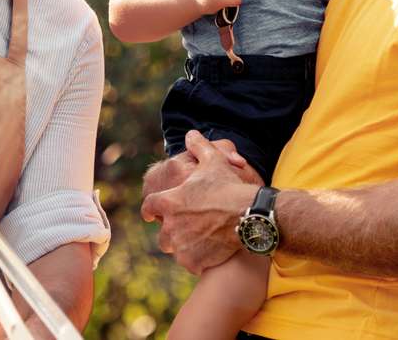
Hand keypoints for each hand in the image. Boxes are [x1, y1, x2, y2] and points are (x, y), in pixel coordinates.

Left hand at [141, 131, 259, 273]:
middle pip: (162, 234)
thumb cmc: (229, 187)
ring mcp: (181, 246)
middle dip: (171, 232)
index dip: (150, 210)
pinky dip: (198, 259)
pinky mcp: (193, 261)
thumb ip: (199, 146)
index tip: (150, 214)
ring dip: (183, 246)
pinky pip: (191, 263)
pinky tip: (210, 253)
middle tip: (184, 229)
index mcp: (169, 202)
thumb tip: (190, 134)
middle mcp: (170, 226)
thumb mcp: (214, 161)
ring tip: (198, 241)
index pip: (149, 207)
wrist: (248, 216)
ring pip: (176, 250)